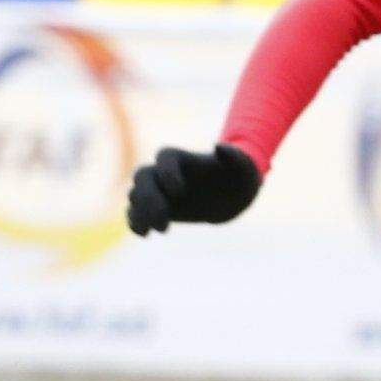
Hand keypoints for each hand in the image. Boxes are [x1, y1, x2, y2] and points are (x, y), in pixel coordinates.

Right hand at [125, 144, 261, 235]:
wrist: (233, 196)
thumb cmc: (240, 176)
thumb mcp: (245, 167)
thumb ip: (235, 156)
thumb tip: (218, 146)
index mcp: (184, 158)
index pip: (165, 156)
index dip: (167, 172)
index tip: (180, 192)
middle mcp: (166, 172)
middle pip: (143, 175)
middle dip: (148, 197)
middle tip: (166, 221)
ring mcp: (159, 190)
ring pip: (136, 194)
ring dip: (141, 212)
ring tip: (160, 229)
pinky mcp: (157, 208)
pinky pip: (136, 212)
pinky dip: (135, 222)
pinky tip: (145, 234)